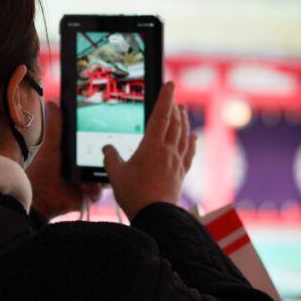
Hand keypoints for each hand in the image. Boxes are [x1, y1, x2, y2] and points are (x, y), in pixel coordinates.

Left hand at [26, 101, 102, 218]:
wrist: (38, 199)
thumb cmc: (41, 172)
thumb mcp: (51, 147)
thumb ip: (55, 126)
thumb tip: (52, 103)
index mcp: (75, 153)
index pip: (92, 143)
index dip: (101, 138)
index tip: (106, 131)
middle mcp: (83, 166)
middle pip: (102, 159)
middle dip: (106, 158)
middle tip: (106, 155)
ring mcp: (86, 180)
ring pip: (104, 175)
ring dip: (100, 175)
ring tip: (88, 176)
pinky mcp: (87, 195)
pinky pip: (98, 191)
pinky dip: (94, 190)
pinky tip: (84, 188)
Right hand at [102, 81, 194, 219]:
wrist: (155, 216)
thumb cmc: (134, 194)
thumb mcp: (115, 174)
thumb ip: (110, 157)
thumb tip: (107, 148)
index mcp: (152, 146)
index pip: (161, 115)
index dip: (165, 97)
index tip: (170, 84)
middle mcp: (168, 151)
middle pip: (175, 123)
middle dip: (174, 107)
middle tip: (173, 97)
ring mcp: (177, 162)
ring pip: (184, 135)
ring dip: (184, 121)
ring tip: (183, 111)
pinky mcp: (181, 174)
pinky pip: (189, 153)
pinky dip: (192, 142)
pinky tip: (193, 137)